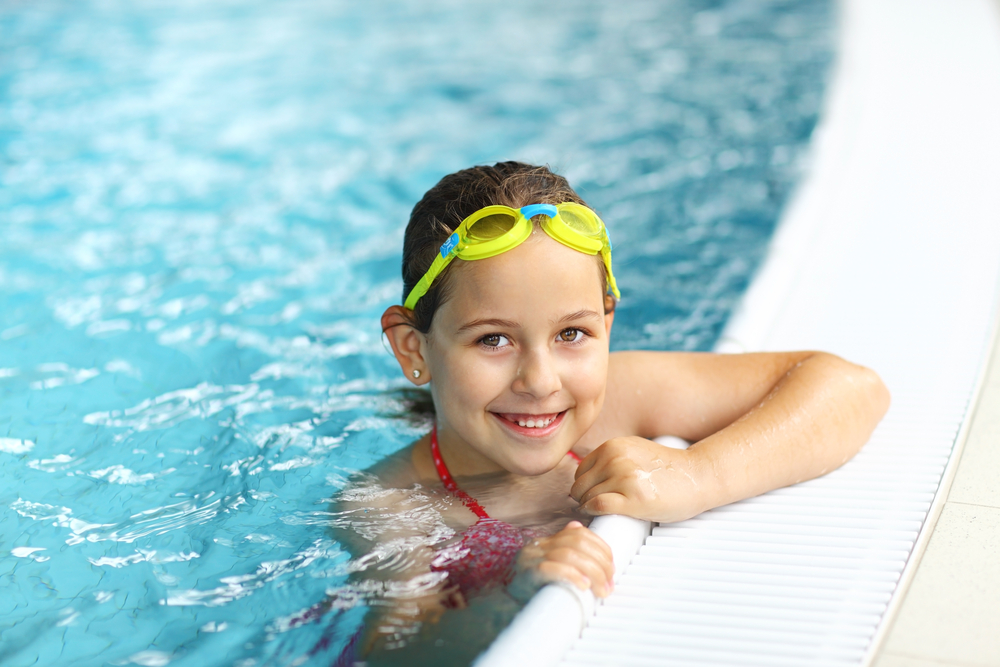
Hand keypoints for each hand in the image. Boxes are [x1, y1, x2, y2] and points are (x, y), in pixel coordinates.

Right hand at [515, 521, 614, 597]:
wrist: (501, 603)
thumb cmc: (529, 588)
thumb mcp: (548, 566)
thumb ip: (564, 550)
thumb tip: (578, 527)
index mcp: (546, 541)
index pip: (578, 533)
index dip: (599, 547)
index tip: (611, 566)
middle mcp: (538, 546)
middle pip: (577, 543)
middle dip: (600, 562)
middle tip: (609, 583)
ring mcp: (531, 558)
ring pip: (569, 554)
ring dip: (592, 571)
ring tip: (601, 589)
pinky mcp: (526, 574)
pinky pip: (551, 568)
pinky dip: (571, 575)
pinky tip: (583, 585)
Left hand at [570, 436, 713, 522]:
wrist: (697, 476)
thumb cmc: (668, 469)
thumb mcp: (634, 451)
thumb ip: (610, 459)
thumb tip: (584, 480)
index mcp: (613, 446)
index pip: (581, 470)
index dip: (584, 485)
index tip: (591, 495)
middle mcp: (616, 459)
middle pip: (581, 485)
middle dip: (584, 498)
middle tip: (595, 507)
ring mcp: (624, 478)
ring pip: (587, 497)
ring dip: (590, 507)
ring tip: (603, 512)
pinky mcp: (633, 499)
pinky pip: (598, 505)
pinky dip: (593, 511)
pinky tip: (600, 514)